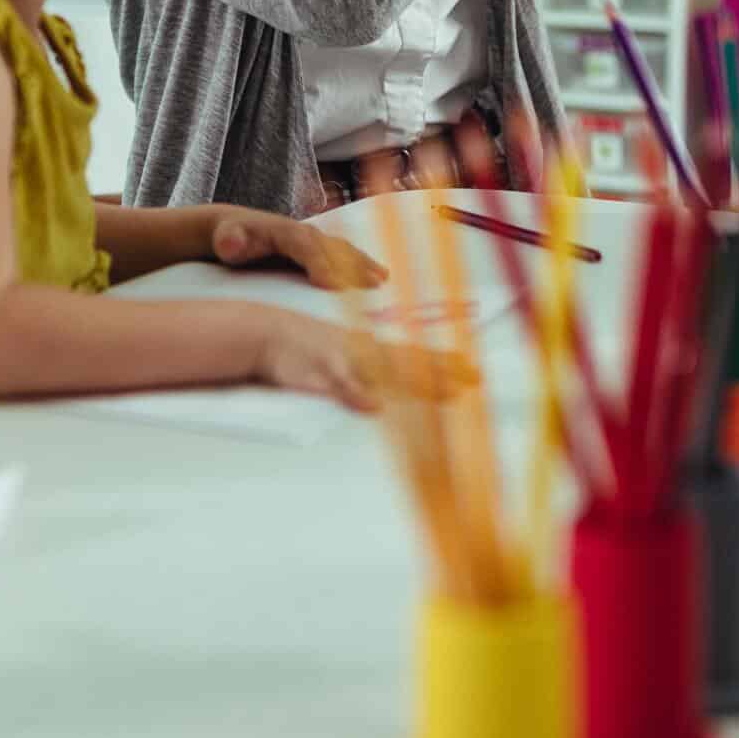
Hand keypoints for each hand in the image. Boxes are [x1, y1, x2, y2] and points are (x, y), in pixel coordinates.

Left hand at [206, 205, 386, 291]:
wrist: (235, 228)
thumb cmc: (230, 238)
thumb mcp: (225, 238)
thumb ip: (229, 240)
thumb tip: (232, 243)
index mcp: (283, 230)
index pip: (304, 246)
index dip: (319, 263)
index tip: (332, 284)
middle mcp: (304, 232)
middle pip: (331, 247)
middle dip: (352, 264)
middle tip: (373, 283)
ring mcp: (315, 240)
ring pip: (343, 250)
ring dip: (363, 264)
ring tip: (382, 280)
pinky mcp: (320, 251)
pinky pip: (345, 256)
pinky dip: (362, 265)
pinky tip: (380, 277)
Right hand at [252, 311, 473, 412]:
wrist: (265, 331)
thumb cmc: (302, 348)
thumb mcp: (336, 358)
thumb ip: (362, 374)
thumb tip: (386, 393)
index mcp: (367, 350)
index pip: (412, 357)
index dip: (441, 364)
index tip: (471, 370)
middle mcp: (362, 352)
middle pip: (408, 363)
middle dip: (441, 371)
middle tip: (473, 378)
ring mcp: (343, 360)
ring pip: (384, 372)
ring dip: (414, 380)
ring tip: (446, 390)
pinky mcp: (319, 372)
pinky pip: (340, 384)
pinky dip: (356, 394)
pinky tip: (373, 406)